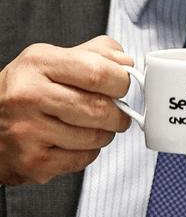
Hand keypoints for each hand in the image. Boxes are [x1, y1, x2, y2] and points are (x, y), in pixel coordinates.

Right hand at [0, 36, 133, 184]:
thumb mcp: (53, 59)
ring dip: (105, 133)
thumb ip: (96, 53)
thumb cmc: (26, 89)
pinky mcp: (31, 162)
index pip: (98, 73)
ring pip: (94, 137)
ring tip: (93, 126)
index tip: (122, 86)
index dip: (122, 82)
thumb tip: (127, 64)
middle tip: (116, 112)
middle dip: (118, 112)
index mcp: (38, 64)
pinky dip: (88, 152)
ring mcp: (27, 132)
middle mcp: (28, 96)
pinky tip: (75, 142)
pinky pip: (82, 159)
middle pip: (98, 108)